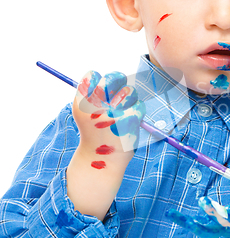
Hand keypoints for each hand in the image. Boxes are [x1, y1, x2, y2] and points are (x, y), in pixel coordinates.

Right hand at [67, 70, 144, 219]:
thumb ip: (95, 95)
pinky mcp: (130, 121)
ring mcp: (113, 113)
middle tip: (119, 89)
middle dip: (117, 80)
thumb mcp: (86, 114)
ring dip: (129, 98)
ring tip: (123, 110)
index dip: (99, 79)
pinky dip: (137, 112)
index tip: (101, 88)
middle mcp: (96, 106)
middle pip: (112, 78)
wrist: (101, 161)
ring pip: (129, 91)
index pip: (91, 75)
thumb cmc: (95, 133)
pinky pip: (139, 105)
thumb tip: (114, 77)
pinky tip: (129, 122)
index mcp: (82, 103)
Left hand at [166, 178, 229, 237]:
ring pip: (206, 227)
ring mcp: (223, 228)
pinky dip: (184, 221)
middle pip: (224, 220)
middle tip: (205, 204)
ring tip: (176, 214)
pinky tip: (171, 214)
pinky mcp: (214, 228)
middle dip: (215, 213)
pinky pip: (197, 226)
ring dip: (193, 221)